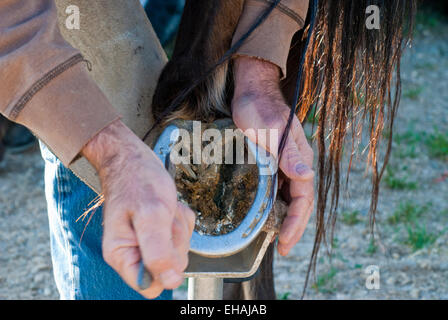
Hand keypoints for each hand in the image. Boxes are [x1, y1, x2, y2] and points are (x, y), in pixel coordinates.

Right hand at [82, 120, 194, 298]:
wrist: (134, 158)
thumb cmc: (137, 180)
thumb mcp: (151, 215)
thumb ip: (158, 252)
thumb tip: (170, 282)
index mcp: (122, 255)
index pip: (150, 286)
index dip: (165, 267)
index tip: (163, 241)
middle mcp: (134, 252)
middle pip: (171, 267)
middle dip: (175, 239)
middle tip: (163, 217)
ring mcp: (149, 242)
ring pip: (180, 249)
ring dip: (178, 226)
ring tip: (165, 208)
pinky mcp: (162, 231)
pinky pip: (184, 233)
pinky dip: (181, 218)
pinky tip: (169, 206)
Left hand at [232, 57, 314, 255]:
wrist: (250, 91)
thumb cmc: (261, 108)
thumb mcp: (274, 130)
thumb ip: (290, 153)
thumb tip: (306, 176)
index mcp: (298, 160)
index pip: (303, 198)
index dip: (296, 222)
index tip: (284, 241)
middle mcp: (294, 165)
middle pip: (299, 203)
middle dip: (292, 228)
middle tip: (281, 249)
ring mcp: (283, 164)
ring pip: (289, 199)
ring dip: (284, 220)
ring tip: (274, 240)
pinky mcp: (271, 162)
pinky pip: (276, 190)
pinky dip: (273, 206)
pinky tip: (264, 215)